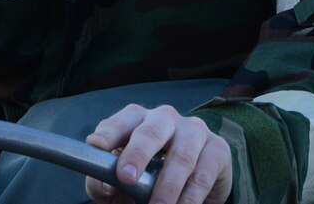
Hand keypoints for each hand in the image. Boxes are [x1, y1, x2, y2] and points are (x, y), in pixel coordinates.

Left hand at [84, 104, 231, 203]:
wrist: (194, 187)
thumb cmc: (148, 178)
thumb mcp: (122, 181)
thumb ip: (103, 182)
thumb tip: (103, 186)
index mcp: (137, 119)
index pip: (119, 122)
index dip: (108, 134)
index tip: (97, 146)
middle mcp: (165, 118)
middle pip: (151, 131)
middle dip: (137, 153)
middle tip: (126, 178)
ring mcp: (193, 130)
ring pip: (181, 156)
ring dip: (167, 186)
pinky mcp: (217, 149)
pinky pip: (202, 175)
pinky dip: (189, 197)